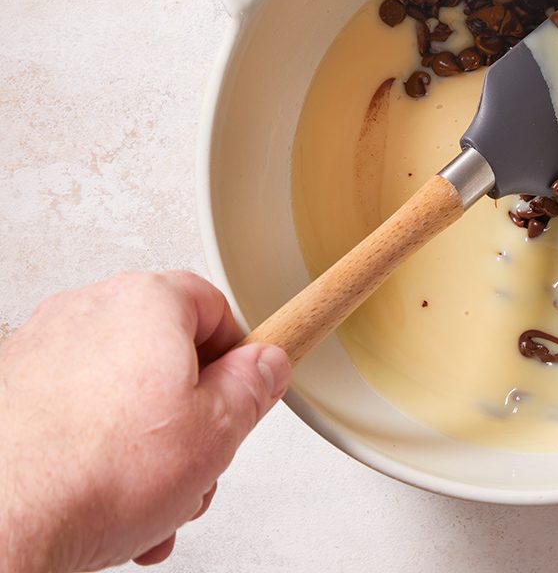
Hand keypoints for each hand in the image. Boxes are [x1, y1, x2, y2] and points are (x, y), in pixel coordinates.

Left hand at [0, 271, 290, 571]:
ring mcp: (42, 351)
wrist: (3, 523)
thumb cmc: (95, 474)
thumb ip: (253, 387)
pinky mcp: (12, 393)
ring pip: (122, 392)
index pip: (214, 304)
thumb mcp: (218, 431)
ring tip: (152, 502)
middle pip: (166, 354)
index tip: (243, 393)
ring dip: (147, 447)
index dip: (237, 355)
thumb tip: (263, 366)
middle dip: (190, 418)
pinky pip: (77, 414)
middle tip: (198, 462)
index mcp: (145, 302)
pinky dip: (98, 452)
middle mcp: (87, 312)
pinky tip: (110, 503)